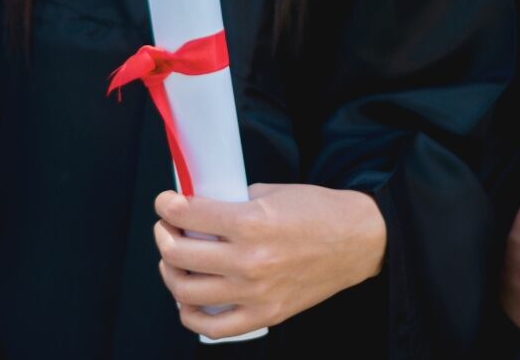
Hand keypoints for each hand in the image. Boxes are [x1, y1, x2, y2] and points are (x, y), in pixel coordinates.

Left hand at [153, 182, 386, 339]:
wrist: (356, 241)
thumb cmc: (318, 211)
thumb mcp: (273, 192)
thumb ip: (235, 201)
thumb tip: (202, 208)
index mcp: (251, 222)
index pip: (191, 214)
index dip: (168, 206)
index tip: (164, 202)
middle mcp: (249, 260)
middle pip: (181, 254)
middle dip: (163, 236)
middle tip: (165, 227)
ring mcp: (255, 293)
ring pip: (188, 292)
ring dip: (170, 273)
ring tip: (173, 260)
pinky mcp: (265, 315)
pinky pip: (214, 326)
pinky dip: (191, 315)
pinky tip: (187, 300)